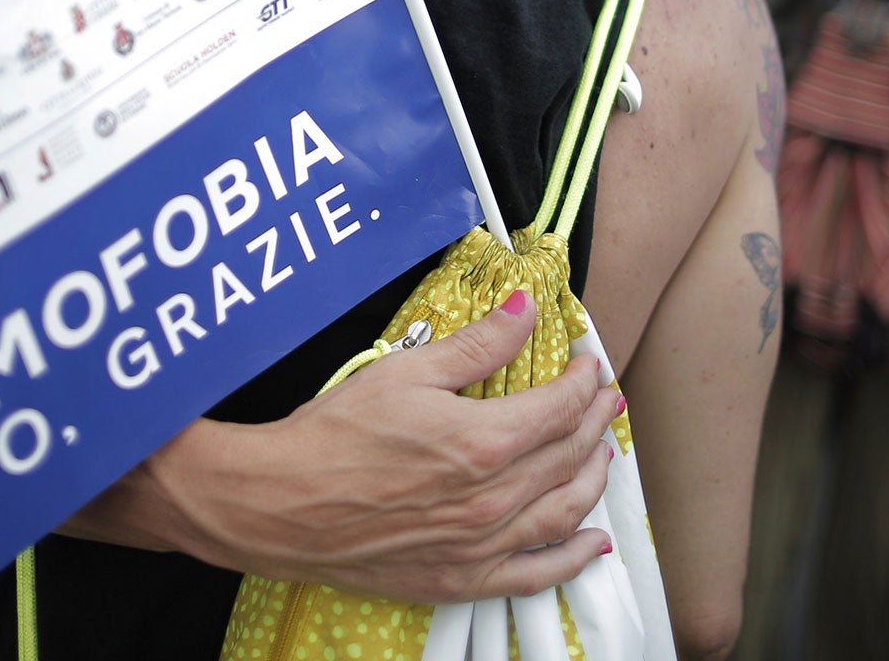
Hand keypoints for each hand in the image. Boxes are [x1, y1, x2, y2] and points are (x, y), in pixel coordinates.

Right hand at [162, 290, 621, 602]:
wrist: (282, 504)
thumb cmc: (334, 434)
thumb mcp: (406, 372)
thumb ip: (476, 345)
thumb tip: (523, 310)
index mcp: (484, 441)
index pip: (560, 407)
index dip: (582, 381)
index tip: (587, 364)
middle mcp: (494, 498)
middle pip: (570, 455)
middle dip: (596, 421)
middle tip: (606, 399)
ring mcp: (481, 545)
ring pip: (566, 510)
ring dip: (594, 478)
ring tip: (604, 454)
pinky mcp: (462, 578)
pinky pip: (537, 573)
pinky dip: (573, 558)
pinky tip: (592, 544)